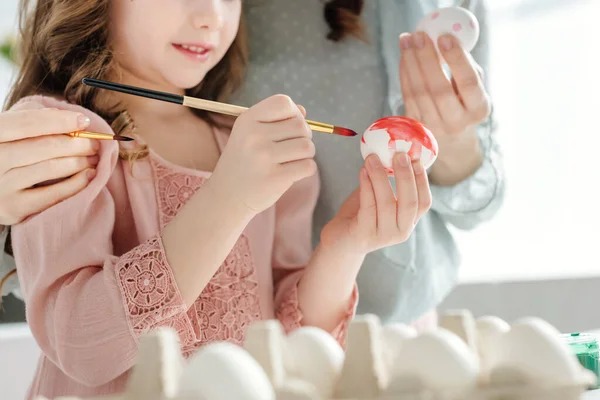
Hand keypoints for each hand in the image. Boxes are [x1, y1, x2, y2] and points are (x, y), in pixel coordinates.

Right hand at [0, 101, 98, 225]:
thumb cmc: (7, 155)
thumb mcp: (12, 133)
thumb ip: (33, 121)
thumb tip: (66, 117)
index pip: (27, 122)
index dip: (59, 120)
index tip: (84, 121)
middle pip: (44, 146)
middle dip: (77, 143)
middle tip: (94, 144)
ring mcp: (0, 185)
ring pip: (51, 168)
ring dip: (80, 162)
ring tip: (93, 158)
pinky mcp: (13, 207)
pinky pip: (52, 194)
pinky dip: (76, 183)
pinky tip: (89, 175)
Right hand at [209, 95, 316, 215]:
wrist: (226, 195)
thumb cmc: (244, 161)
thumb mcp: (250, 133)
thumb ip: (276, 119)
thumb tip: (303, 111)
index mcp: (247, 119)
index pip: (284, 103)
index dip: (294, 114)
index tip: (288, 128)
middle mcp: (254, 135)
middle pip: (300, 126)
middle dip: (303, 136)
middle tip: (290, 148)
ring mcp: (264, 157)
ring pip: (307, 147)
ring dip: (306, 154)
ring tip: (290, 160)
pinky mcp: (275, 178)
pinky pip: (308, 166)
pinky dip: (305, 169)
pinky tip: (290, 173)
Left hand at [320, 152, 430, 254]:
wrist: (339, 241)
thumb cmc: (360, 214)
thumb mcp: (379, 197)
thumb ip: (387, 180)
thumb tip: (391, 150)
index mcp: (408, 221)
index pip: (424, 202)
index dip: (422, 180)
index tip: (416, 158)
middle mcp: (401, 231)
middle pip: (410, 202)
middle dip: (405, 175)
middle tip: (398, 154)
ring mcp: (383, 235)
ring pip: (387, 203)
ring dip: (380, 176)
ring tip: (372, 158)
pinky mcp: (364, 235)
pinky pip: (368, 206)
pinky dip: (366, 186)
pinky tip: (362, 171)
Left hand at [399, 32, 490, 143]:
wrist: (452, 137)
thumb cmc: (465, 102)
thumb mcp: (474, 88)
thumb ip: (465, 67)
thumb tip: (446, 40)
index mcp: (478, 109)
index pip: (468, 83)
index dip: (456, 59)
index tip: (445, 37)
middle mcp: (456, 122)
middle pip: (438, 89)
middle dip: (427, 59)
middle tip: (419, 35)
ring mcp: (434, 126)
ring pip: (419, 92)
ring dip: (411, 63)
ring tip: (407, 40)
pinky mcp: (416, 126)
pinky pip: (407, 96)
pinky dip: (404, 73)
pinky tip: (404, 56)